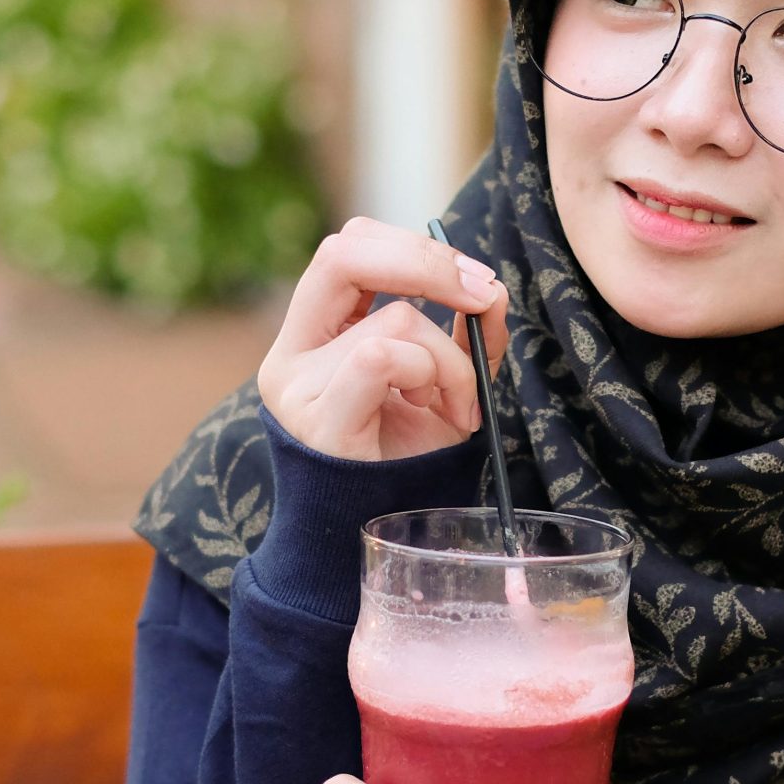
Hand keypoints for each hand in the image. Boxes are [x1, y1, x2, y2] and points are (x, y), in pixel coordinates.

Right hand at [258, 218, 507, 461]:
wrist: (377, 537)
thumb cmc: (408, 461)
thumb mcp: (445, 383)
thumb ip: (463, 334)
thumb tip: (492, 289)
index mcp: (316, 333)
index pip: (349, 247)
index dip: (414, 246)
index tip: (473, 278)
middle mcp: (292, 352)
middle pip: (343, 251)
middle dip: (427, 264)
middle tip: (479, 296)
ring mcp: (295, 386)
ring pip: (393, 318)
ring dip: (451, 358)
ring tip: (457, 404)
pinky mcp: (315, 421)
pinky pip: (382, 357)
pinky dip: (432, 375)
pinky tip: (442, 414)